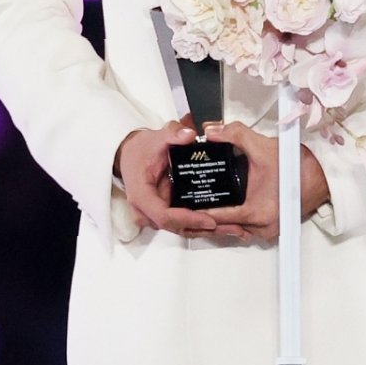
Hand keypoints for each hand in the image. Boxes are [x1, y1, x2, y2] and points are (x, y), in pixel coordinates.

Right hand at [115, 119, 226, 236]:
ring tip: (235, 228)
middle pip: (178, 227)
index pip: (165, 216)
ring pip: (183, 229)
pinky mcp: (166, 213)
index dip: (189, 220)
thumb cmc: (140, 150)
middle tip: (233, 227)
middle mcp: (147, 212)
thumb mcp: (156, 138)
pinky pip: (184, 223)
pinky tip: (225, 224)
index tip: (210, 219)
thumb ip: (172, 134)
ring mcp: (156, 215)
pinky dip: (203, 224)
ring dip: (208, 230)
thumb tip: (189, 135)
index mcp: (142, 196)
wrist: (130, 155)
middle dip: (205, 228)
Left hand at [193, 118, 330, 243]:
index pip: (218, 217)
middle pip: (224, 228)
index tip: (184, 207)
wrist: (323, 175)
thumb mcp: (262, 146)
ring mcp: (270, 230)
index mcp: (257, 212)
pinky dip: (237, 224)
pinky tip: (227, 213)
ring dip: (221, 224)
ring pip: (236, 232)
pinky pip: (249, 231)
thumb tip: (211, 131)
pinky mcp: (275, 228)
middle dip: (206, 220)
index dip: (199, 212)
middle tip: (188, 209)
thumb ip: (234, 135)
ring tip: (203, 212)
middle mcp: (263, 227)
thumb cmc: (297, 165)